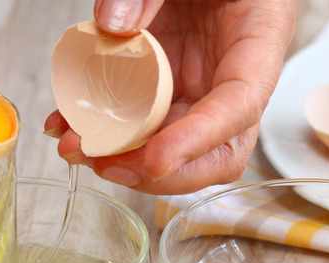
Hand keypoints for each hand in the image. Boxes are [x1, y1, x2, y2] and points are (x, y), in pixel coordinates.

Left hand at [45, 0, 294, 194]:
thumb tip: (111, 26)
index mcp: (258, 39)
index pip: (240, 105)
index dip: (199, 139)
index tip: (155, 160)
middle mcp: (233, 76)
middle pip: (217, 149)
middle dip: (163, 170)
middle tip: (107, 163)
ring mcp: (198, 86)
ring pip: (175, 145)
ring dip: (126, 158)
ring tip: (77, 147)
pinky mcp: (167, 86)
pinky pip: (141, 123)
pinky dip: (106, 132)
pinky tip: (69, 127)